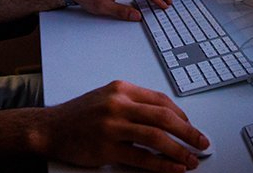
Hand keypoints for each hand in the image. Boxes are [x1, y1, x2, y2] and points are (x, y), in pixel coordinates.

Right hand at [40, 80, 207, 171]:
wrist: (50, 128)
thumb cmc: (80, 115)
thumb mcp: (107, 97)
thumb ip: (133, 104)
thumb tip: (166, 118)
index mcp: (122, 89)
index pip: (161, 100)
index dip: (182, 115)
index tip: (191, 127)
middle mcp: (118, 104)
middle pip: (164, 117)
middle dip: (189, 132)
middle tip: (202, 142)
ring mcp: (112, 126)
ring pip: (156, 138)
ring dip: (179, 150)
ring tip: (191, 160)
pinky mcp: (106, 148)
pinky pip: (141, 158)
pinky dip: (162, 164)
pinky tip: (173, 168)